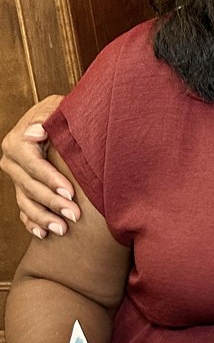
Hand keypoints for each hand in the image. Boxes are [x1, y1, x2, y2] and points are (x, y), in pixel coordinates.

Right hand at [1, 95, 74, 236]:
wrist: (59, 121)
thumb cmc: (63, 113)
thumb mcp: (56, 108)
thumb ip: (46, 118)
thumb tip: (34, 133)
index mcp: (17, 142)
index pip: (34, 165)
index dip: (50, 179)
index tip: (70, 191)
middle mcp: (11, 161)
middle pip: (30, 187)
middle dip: (52, 202)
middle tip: (74, 215)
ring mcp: (15, 177)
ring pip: (26, 201)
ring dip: (43, 217)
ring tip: (63, 230)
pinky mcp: (22, 188)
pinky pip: (23, 208)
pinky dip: (33, 221)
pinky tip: (44, 234)